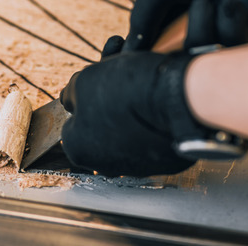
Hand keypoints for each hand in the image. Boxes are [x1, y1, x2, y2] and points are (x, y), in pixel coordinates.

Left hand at [59, 37, 198, 176]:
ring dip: (132, 112)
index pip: (72, 123)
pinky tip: (159, 101)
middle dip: (108, 106)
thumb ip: (72, 93)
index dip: (84, 100)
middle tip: (121, 84)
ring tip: (142, 85)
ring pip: (128, 133)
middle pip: (100, 129)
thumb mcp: (83, 81)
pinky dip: (154, 122)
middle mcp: (105, 165)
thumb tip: (71, 98)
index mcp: (78, 149)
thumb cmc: (125, 91)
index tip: (98, 86)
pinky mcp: (166, 163)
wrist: (176, 99)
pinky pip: (154, 139)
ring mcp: (137, 167)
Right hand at [124, 0, 247, 51]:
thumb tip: (131, 53)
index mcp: (173, 8)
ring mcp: (226, 29)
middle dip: (178, 43)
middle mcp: (198, 21)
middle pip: (178, 58)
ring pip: (206, 56)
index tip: (141, 57)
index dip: (147, 52)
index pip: (154, 43)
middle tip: (183, 21)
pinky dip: (232, 25)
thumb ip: (143, 19)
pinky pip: (237, 51)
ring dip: (206, 27)